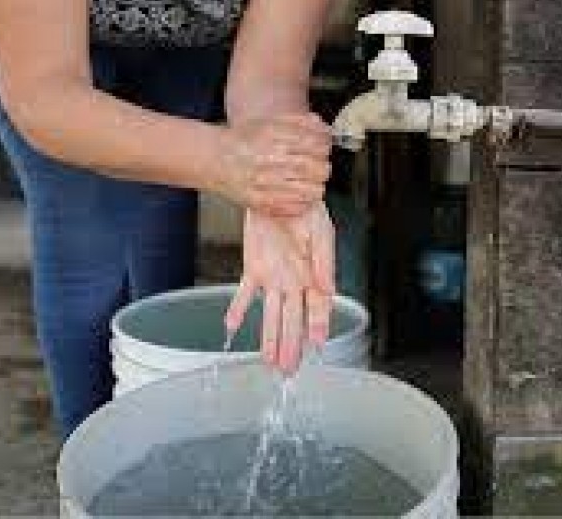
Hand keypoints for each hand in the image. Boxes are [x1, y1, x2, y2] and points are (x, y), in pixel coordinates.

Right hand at [220, 113, 330, 215]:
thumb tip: (324, 128)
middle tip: (318, 167)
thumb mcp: (269, 122)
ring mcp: (264, 183)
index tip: (323, 148)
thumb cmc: (243, 140)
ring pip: (310, 190)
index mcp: (272, 136)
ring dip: (314, 186)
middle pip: (317, 168)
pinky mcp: (260, 202)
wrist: (213, 159)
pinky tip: (297, 195)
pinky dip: (301, 202)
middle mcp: (268, 158)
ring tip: (310, 182)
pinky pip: (294, 207)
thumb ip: (299, 122)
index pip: (316, 144)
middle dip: (322, 168)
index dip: (324, 147)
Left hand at [224, 204, 335, 373]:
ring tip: (268, 361)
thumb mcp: (321, 232)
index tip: (317, 346)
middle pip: (293, 320)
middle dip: (291, 346)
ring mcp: (274, 278)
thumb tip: (328, 288)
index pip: (318, 308)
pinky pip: (245, 293)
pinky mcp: (254, 268)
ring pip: (272, 315)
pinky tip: (232, 327)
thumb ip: (324, 262)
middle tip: (288, 370)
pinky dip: (238, 309)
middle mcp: (294, 282)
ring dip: (269, 338)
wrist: (280, 191)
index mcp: (314, 274)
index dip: (318, 327)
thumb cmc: (307, 209)